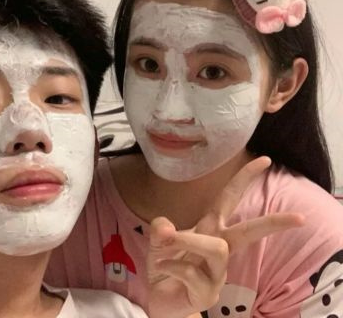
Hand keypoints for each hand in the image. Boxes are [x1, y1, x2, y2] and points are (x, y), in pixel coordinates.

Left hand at [147, 157, 304, 317]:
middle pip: (249, 232)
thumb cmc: (166, 263)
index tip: (265, 160)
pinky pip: (192, 272)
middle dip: (273, 222)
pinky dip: (172, 265)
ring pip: (217, 248)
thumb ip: (160, 229)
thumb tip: (165, 227)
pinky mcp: (208, 293)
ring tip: (166, 243)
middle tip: (299, 218)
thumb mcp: (158, 241)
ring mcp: (217, 272)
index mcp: (210, 227)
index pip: (230, 198)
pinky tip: (163, 268)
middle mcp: (219, 247)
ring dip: (188, 241)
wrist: (159, 298)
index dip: (245, 178)